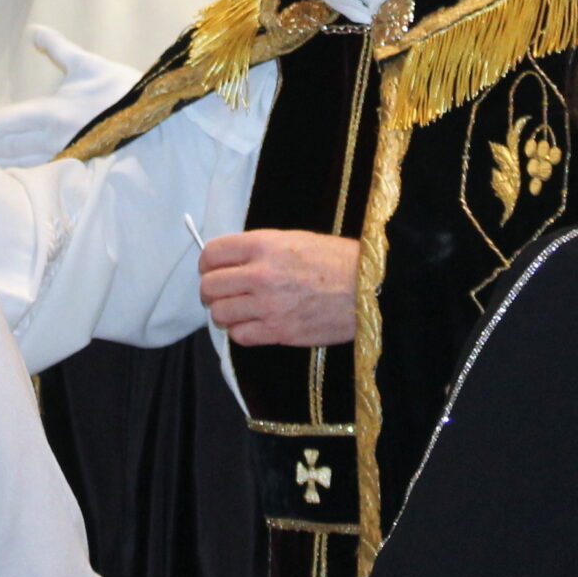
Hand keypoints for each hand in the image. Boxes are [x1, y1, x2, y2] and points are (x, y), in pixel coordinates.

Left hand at [0, 27, 140, 166]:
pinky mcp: (75, 164)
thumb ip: (58, 48)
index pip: (8, 121)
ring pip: (22, 162)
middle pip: (8, 146)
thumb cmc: (122, 89)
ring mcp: (64, 154)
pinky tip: (10, 176)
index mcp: (53, 112)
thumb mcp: (87, 64)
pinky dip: (21, 172)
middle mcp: (53, 137)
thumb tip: (35, 30)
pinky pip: (40, 171)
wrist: (155, 118)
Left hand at [198, 229, 360, 346]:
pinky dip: (241, 331)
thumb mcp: (295, 240)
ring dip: (225, 312)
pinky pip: (239, 336)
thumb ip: (260, 249)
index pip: (212, 254)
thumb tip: (230, 262)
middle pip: (210, 286)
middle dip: (211, 290)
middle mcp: (261, 274)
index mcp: (264, 245)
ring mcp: (268, 306)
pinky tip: (253, 324)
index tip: (212, 269)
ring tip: (239, 310)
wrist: (370, 288)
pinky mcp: (279, 332)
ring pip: (220, 314)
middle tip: (221, 293)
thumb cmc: (337, 261)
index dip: (207, 263)